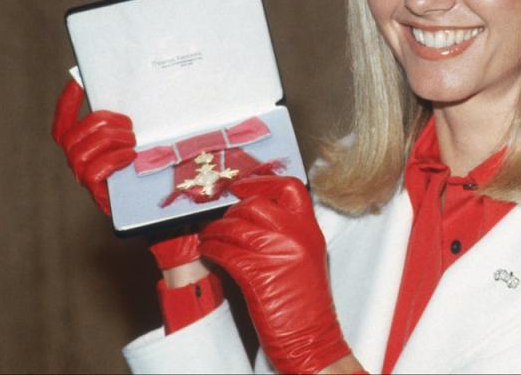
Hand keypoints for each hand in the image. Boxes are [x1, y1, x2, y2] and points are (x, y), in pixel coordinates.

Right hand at [51, 79, 135, 214]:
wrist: (153, 200)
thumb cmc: (144, 164)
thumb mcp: (135, 138)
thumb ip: (125, 123)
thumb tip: (130, 97)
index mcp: (83, 144)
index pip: (63, 123)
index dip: (67, 102)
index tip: (77, 80)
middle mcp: (77, 160)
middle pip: (75, 134)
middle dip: (103, 122)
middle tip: (129, 125)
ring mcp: (84, 176)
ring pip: (83, 151)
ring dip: (112, 140)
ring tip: (132, 142)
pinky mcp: (95, 192)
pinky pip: (94, 170)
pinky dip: (114, 159)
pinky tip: (130, 157)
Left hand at [199, 176, 351, 373]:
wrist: (312, 338)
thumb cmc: (307, 304)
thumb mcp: (307, 258)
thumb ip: (289, 234)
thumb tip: (255, 219)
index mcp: (310, 230)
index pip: (289, 188)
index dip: (262, 182)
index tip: (242, 186)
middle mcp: (297, 236)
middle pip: (255, 205)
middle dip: (232, 211)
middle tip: (221, 220)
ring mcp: (278, 253)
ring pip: (236, 228)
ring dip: (215, 231)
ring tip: (208, 236)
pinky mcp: (259, 274)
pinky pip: (227, 252)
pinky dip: (213, 249)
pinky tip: (209, 252)